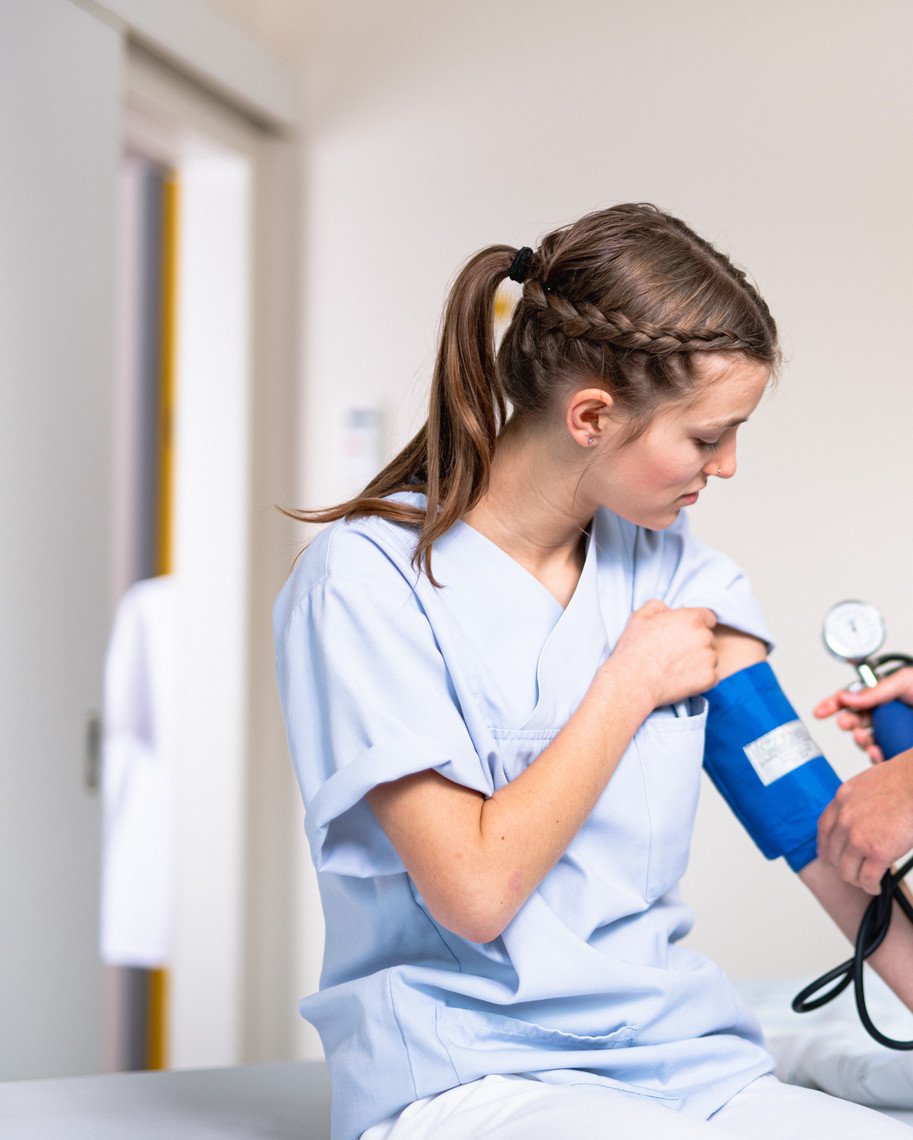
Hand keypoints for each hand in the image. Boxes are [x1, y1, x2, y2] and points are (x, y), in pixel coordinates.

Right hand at [608, 599, 716, 708]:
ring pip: (710, 657)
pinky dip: (700, 678)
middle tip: (675, 652)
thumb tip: (668, 610)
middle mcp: (704, 636)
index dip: (696, 625)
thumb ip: (659, 606)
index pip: (707, 617)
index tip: (685, 633)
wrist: (633, 682)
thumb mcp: (640, 616)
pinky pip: (711, 676)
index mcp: (691, 618)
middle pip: (708, 637)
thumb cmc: (634, 649)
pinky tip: (681, 679)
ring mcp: (709, 658)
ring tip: (676, 667)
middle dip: (696, 643)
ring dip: (699, 661)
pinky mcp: (709, 678)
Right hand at [814, 668, 912, 763]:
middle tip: (848, 725)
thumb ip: (875, 690)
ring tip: (864, 739)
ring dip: (860, 741)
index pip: (852, 699)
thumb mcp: (904, 682)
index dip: (833, 704)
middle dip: (848, 723)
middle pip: (856, 721)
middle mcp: (886, 716)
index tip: (819, 712)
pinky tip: (877, 752)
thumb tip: (847, 696)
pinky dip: (874, 756)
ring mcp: (893, 734)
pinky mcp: (900, 752)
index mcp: (883, 697)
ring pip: (866, 741)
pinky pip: (881, 758)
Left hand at [817, 752, 912, 892]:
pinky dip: (870, 886)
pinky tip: (875, 887)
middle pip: (833, 853)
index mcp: (842, 799)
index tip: (826, 855)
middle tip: (853, 872)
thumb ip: (857, 800)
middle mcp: (844, 818)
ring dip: (856, 879)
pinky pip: (866, 878)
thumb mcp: (868, 783)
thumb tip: (860, 814)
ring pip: (847, 870)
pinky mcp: (877, 852)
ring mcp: (858, 836)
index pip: (824, 828)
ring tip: (865, 882)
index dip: (824, 846)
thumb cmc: (903, 781)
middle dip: (842, 866)